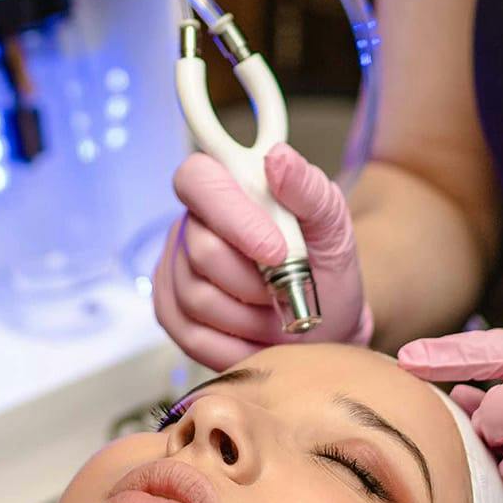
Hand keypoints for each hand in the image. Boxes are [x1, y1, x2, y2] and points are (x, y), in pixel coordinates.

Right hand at [153, 145, 374, 370]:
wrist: (325, 322)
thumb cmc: (324, 264)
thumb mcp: (332, 222)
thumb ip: (308, 188)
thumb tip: (278, 158)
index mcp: (226, 186)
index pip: (198, 179)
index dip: (233, 217)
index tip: (276, 251)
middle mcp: (192, 224)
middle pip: (203, 251)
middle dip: (256, 282)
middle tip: (288, 289)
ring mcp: (174, 269)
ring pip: (198, 298)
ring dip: (251, 317)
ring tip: (277, 312)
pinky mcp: (170, 312)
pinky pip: (192, 336)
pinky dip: (236, 345)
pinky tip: (259, 337)